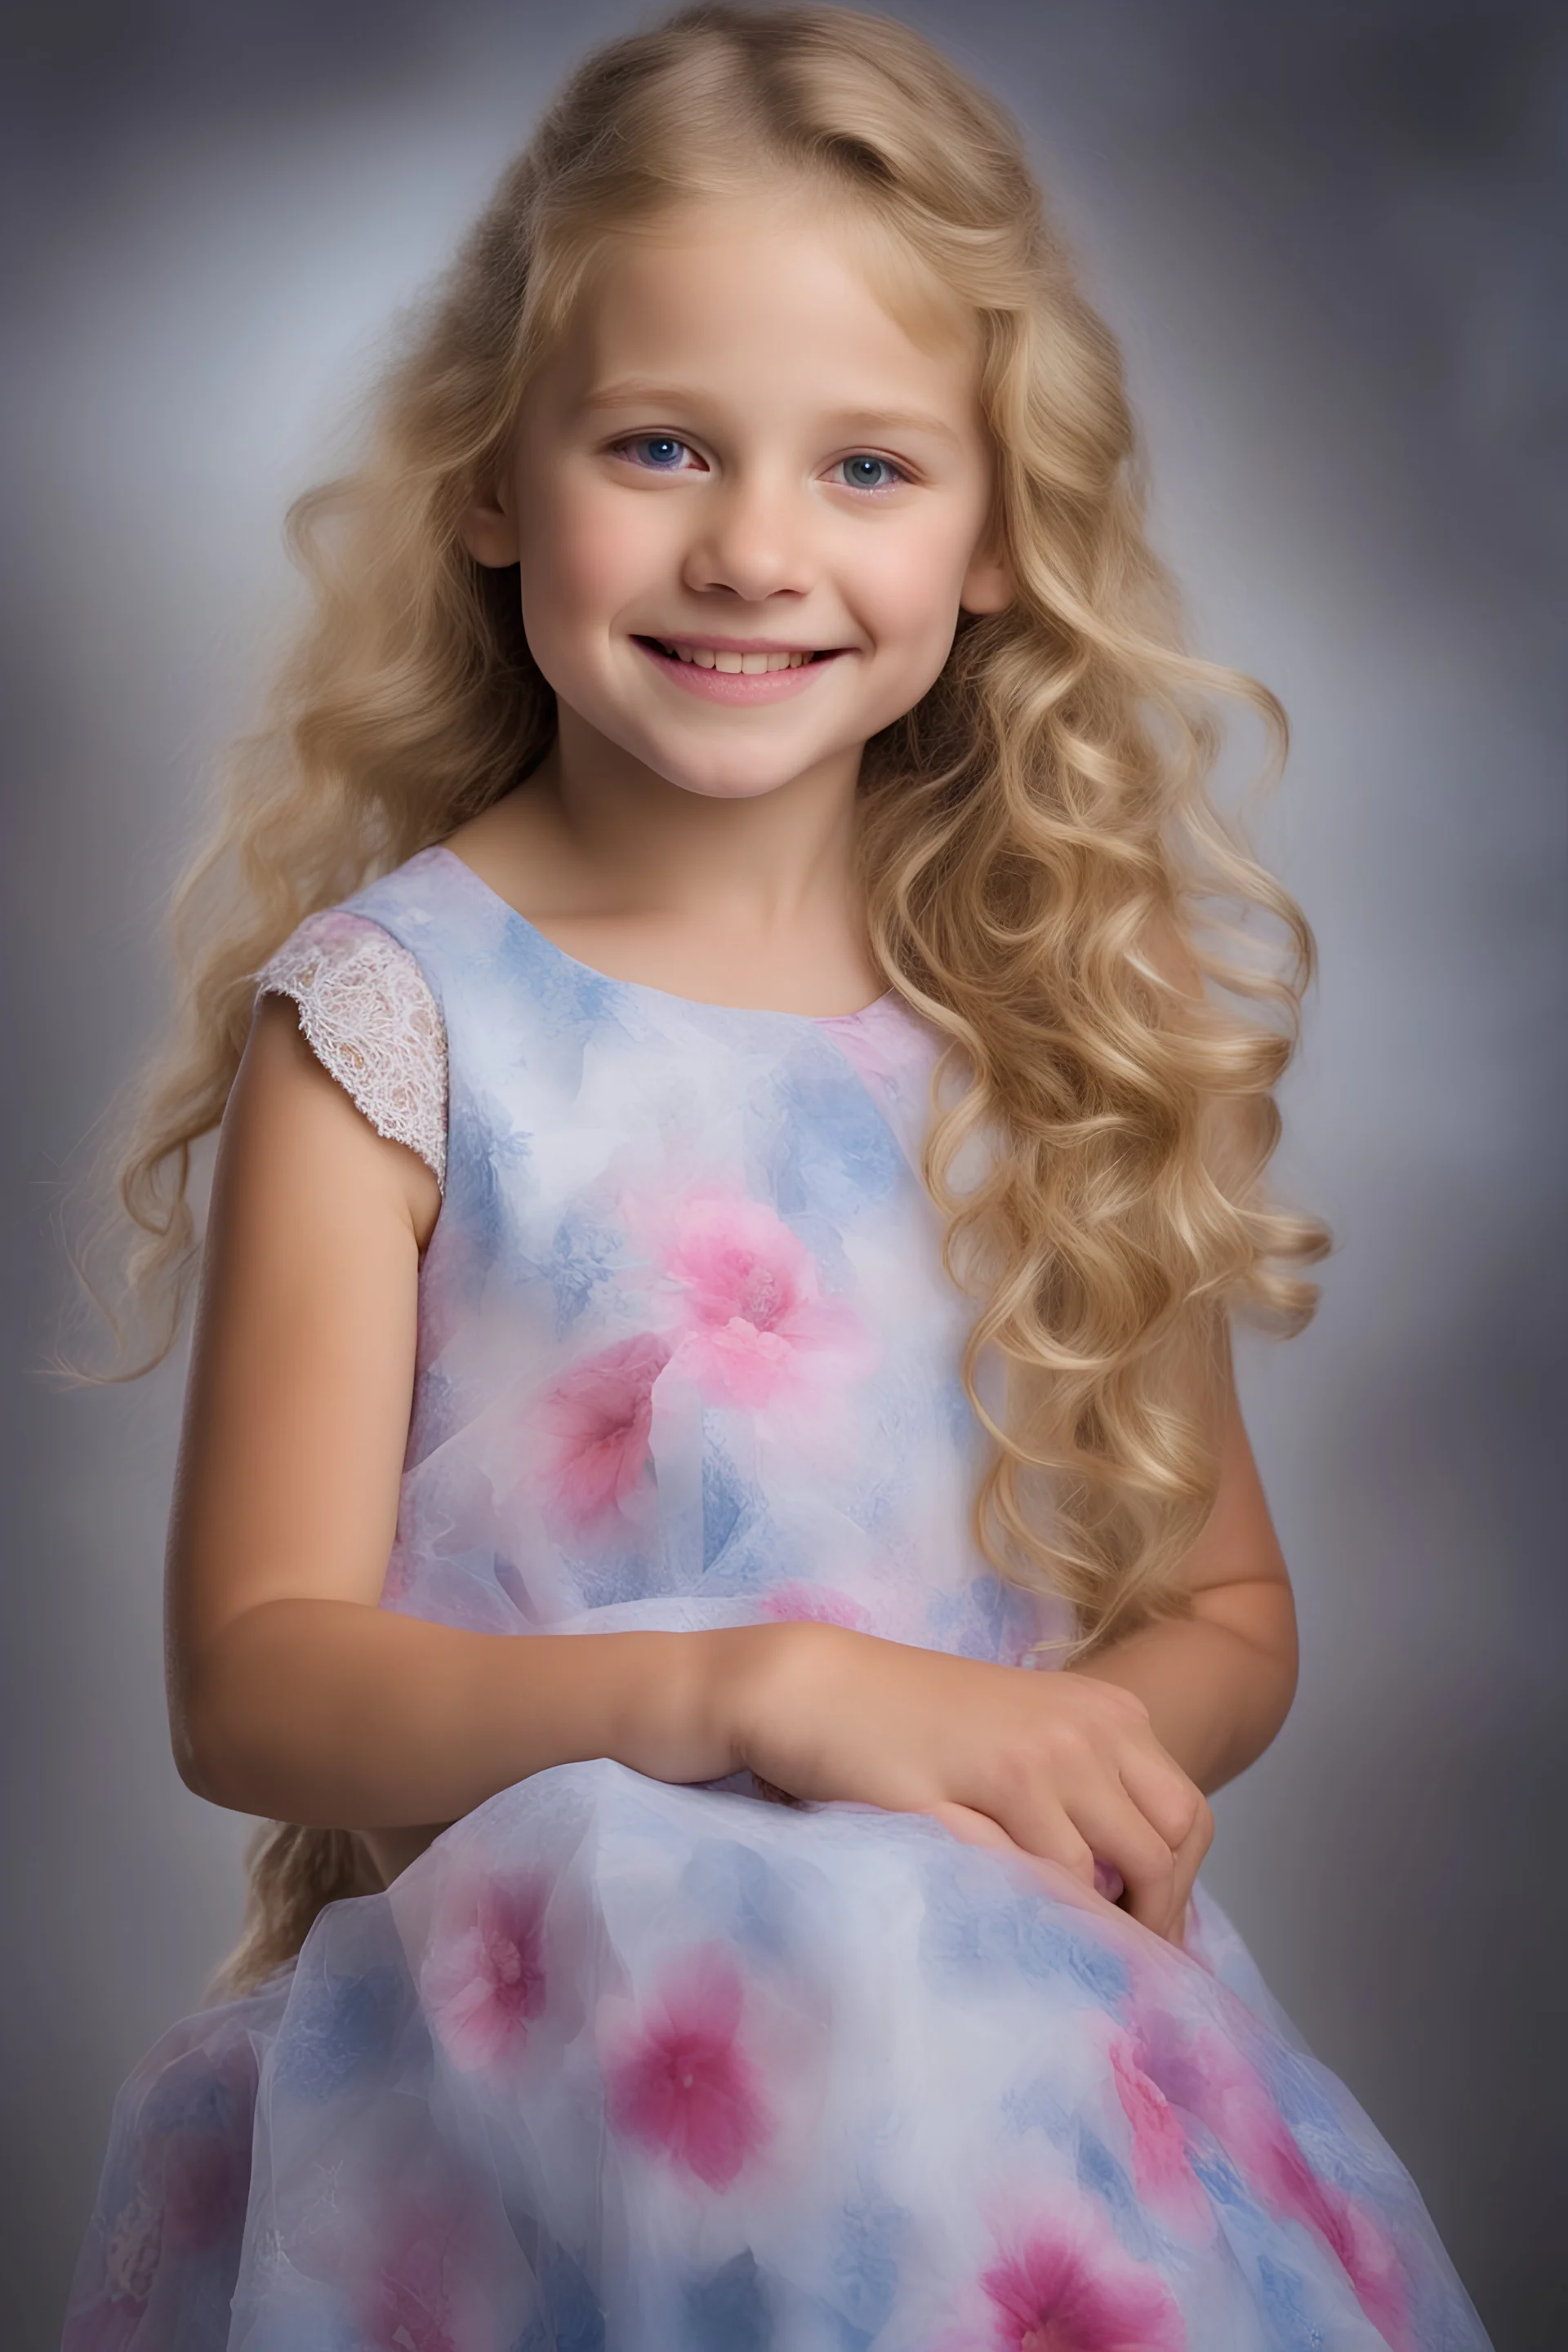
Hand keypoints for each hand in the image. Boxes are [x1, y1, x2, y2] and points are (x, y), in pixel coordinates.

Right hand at [725, 1623, 1210, 1942]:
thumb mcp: (1025, 1733)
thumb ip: (1084, 1789)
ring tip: (1070, 1964)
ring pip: (1105, 1875)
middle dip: (1155, 1922)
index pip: (1188, 1817)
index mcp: (1107, 1711)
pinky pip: (1045, 1877)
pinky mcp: (983, 1788)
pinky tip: (1023, 1933)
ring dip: (1094, 1929)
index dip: (1181, 1892)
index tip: (1154, 1942)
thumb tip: (1136, 1890)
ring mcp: (1037, 1756)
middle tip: (1124, 1971)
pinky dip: (1044, 1915)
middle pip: (1166, 1850)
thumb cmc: (914, 1719)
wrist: (820, 1687)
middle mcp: (1086, 1728)